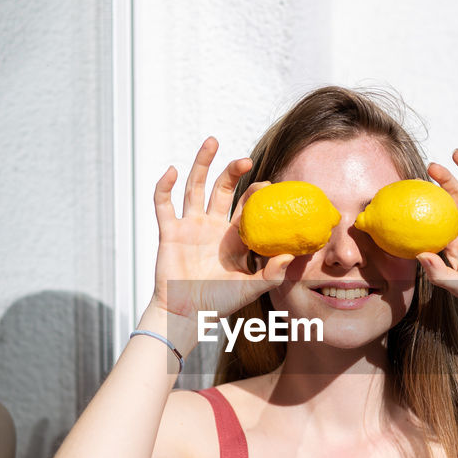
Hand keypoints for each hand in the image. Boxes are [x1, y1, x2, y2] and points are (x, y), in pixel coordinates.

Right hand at [149, 137, 293, 324]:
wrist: (187, 315)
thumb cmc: (219, 303)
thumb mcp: (251, 288)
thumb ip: (272, 273)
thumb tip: (293, 256)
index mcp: (233, 236)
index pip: (246, 206)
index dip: (255, 193)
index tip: (267, 185)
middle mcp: (211, 226)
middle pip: (221, 189)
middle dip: (231, 171)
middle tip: (244, 159)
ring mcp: (189, 226)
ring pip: (194, 187)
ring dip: (202, 164)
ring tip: (212, 142)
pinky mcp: (169, 232)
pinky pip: (163, 204)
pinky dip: (164, 187)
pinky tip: (171, 170)